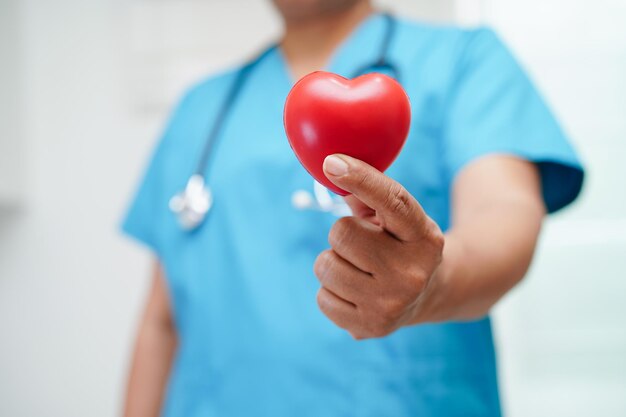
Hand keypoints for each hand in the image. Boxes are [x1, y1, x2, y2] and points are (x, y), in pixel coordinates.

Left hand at [313, 154, 444, 338]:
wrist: (428, 295)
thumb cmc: (400, 244)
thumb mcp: (395, 218)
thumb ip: (367, 194)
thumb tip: (330, 167)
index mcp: (424, 236)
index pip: (392, 201)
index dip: (361, 178)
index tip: (332, 162)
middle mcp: (412, 272)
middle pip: (342, 233)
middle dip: (342, 233)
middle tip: (361, 244)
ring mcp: (392, 303)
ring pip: (325, 265)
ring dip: (333, 262)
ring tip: (359, 269)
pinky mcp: (371, 327)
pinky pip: (322, 298)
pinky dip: (331, 291)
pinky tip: (356, 292)